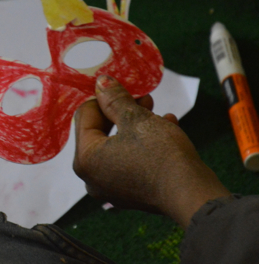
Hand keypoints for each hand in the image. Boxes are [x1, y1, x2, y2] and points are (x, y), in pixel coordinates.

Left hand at [73, 75, 230, 227]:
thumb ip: (114, 98)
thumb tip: (100, 82)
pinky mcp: (130, 195)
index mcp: (84, 159)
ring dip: (137, 126)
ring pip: (118, 146)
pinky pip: (130, 163)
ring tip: (158, 114)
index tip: (125, 88)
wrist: (194, 196)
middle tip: (144, 98)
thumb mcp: (136, 118)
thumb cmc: (161, 155)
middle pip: (100, 132)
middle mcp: (91, 178)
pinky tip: (166, 131)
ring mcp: (110, 189)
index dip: (105, 97)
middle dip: (122, 112)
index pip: (85, 115)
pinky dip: (143, 146)